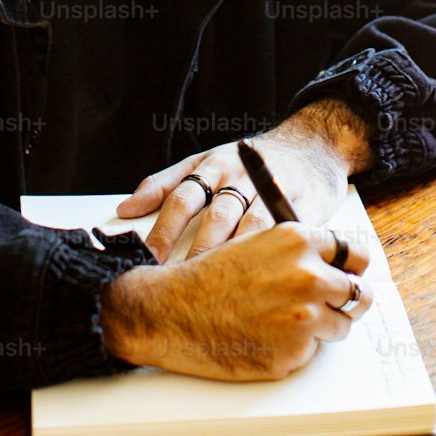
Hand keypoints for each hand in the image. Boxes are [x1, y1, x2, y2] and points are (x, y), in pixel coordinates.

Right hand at [100, 223, 374, 380]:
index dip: (355, 266)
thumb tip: (335, 262)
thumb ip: (298, 250)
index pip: (357, 252)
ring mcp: (303, 316)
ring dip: (323, 327)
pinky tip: (267, 338)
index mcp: (300, 240)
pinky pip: (313, 352)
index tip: (352, 274)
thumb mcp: (257, 243)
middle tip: (331, 306)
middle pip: (360, 293)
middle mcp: (308, 275)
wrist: (173, 311)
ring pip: (341, 325)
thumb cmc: (210, 277)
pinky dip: (297, 349)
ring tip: (285, 322)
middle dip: (347, 301)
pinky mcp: (294, 352)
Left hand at [117, 100, 371, 261]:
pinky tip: (263, 278)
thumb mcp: (204, 161)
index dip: (163, 231)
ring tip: (219, 290)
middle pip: (216, 217)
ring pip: (251, 229)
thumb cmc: (248, 162)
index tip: (148, 260)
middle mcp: (242, 177)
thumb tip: (124, 210)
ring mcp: (275, 191)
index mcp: (212, 166)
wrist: (311, 146)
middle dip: (197, 252)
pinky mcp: (304, 206)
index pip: (182, 198)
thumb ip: (165, 184)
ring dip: (234, 258)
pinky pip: (285, 235)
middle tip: (182, 284)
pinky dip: (273, 256)